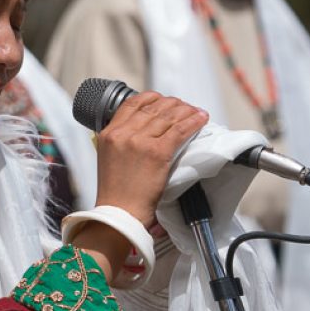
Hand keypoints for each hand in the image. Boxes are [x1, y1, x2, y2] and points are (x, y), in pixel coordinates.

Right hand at [94, 91, 208, 225]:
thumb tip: (143, 131)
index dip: (151, 97)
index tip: (162, 99)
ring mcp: (140, 142)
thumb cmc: (116, 193)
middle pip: (153, 107)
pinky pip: (180, 130)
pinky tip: (200, 119)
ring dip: (186, 111)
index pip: (131, 104)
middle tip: (183, 107)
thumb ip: (122, 141)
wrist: (119, 213)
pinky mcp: (157, 153)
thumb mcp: (109, 158)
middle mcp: (123, 133)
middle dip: (172, 104)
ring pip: (168, 116)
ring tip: (195, 112)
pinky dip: (193, 122)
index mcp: (109, 133)